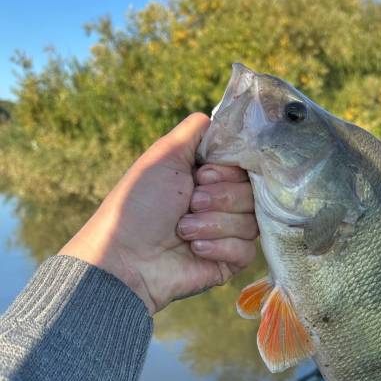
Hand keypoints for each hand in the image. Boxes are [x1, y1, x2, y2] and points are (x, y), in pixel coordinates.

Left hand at [59, 114, 256, 314]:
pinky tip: (194, 250)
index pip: (246, 166)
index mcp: (209, 176)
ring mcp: (227, 233)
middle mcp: (221, 202)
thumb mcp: (164, 156)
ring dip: (213, 224)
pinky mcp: (229, 262)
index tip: (201, 175)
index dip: (228, 171)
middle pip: (253, 192)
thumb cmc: (139, 205)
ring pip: (252, 222)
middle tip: (189, 204)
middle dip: (219, 198)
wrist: (127, 257)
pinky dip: (219, 247)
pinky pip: (247, 250)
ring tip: (182, 231)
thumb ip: (196, 131)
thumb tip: (224, 119)